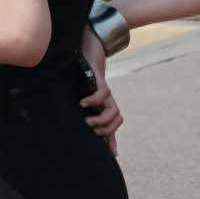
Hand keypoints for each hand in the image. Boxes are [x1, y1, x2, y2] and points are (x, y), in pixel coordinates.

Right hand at [79, 23, 123, 158]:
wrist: (88, 45)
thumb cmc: (82, 72)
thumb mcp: (82, 93)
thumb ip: (85, 109)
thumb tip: (85, 128)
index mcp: (103, 102)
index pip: (114, 124)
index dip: (111, 139)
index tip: (106, 153)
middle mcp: (106, 98)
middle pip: (117, 119)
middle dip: (106, 130)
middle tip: (90, 132)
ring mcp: (104, 89)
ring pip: (114, 110)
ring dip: (102, 120)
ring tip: (87, 122)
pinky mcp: (99, 80)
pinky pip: (103, 94)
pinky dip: (94, 100)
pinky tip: (82, 103)